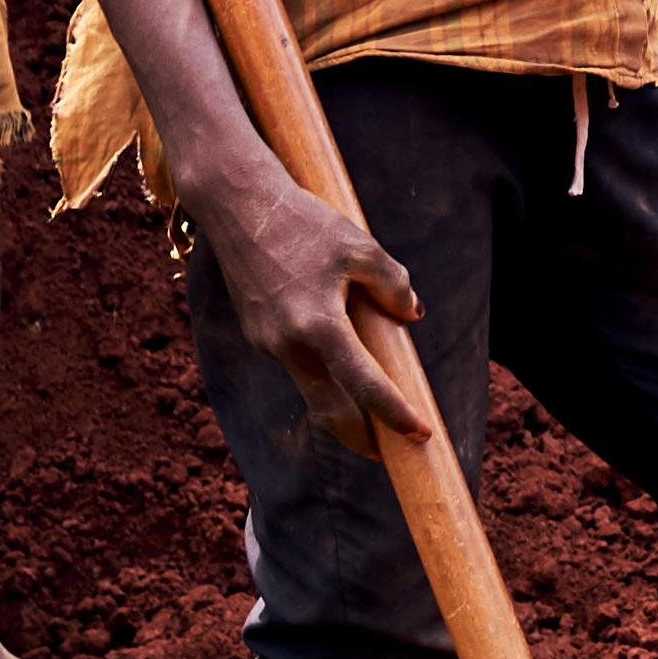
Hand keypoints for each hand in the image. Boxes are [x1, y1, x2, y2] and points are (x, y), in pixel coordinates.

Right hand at [194, 167, 434, 453]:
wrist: (236, 205)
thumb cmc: (303, 221)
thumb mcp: (361, 246)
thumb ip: (392, 284)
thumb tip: (411, 316)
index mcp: (318, 325)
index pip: (363, 386)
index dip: (394, 414)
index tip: (421, 435)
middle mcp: (287, 344)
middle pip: (328, 411)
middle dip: (359, 438)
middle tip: (388, 453)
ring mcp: (267, 342)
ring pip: (309, 389)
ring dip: (339, 406)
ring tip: (372, 415)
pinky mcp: (257, 333)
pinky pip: (295, 363)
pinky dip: (321, 375)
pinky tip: (341, 366)